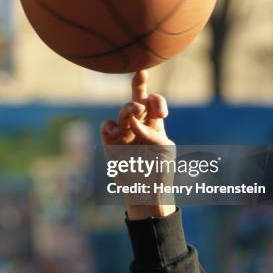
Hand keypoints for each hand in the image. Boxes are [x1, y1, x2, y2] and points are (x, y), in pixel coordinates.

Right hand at [100, 70, 175, 219]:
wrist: (147, 194)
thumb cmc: (161, 172)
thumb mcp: (165, 151)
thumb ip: (153, 134)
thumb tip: (133, 123)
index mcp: (155, 124)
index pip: (155, 103)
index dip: (156, 102)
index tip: (161, 114)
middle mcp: (139, 125)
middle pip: (137, 98)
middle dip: (138, 84)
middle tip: (141, 77)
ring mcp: (124, 133)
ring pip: (123, 112)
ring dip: (128, 109)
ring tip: (133, 113)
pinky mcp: (111, 143)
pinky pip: (107, 127)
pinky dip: (110, 125)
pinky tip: (117, 131)